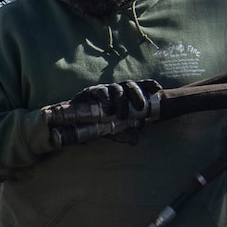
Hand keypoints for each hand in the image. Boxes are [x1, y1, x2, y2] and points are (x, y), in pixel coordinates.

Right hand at [44, 79, 162, 146]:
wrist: (68, 125)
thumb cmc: (92, 126)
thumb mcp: (110, 131)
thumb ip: (123, 134)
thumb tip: (136, 140)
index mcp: (121, 97)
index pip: (137, 87)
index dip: (147, 85)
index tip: (158, 87)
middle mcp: (113, 91)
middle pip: (129, 85)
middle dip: (137, 94)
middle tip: (141, 107)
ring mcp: (101, 90)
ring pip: (116, 88)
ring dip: (121, 99)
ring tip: (122, 114)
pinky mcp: (89, 92)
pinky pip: (99, 90)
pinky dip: (105, 96)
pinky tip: (107, 104)